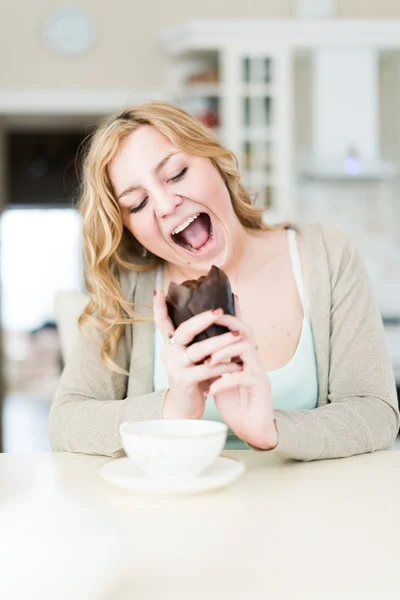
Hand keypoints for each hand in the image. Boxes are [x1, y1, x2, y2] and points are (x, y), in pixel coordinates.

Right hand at [153, 289, 242, 419]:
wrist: (186, 407)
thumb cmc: (195, 376)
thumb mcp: (198, 354)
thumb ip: (204, 334)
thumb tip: (225, 308)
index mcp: (171, 343)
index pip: (162, 322)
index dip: (159, 306)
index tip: (159, 289)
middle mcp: (169, 352)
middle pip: (184, 330)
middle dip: (203, 319)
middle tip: (220, 311)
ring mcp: (174, 366)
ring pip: (199, 350)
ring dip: (221, 342)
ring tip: (239, 335)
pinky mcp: (183, 380)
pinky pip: (207, 369)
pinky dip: (225, 365)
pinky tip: (238, 363)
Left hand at [208, 296, 277, 449]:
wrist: (252, 429)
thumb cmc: (236, 404)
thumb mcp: (219, 379)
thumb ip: (213, 365)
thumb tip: (195, 351)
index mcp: (243, 358)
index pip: (238, 330)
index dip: (230, 315)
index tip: (215, 306)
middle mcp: (253, 361)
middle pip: (246, 331)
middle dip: (227, 324)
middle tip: (210, 324)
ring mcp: (259, 372)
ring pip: (245, 348)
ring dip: (223, 352)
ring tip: (208, 363)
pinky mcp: (260, 387)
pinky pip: (242, 376)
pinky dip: (223, 382)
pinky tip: (210, 390)